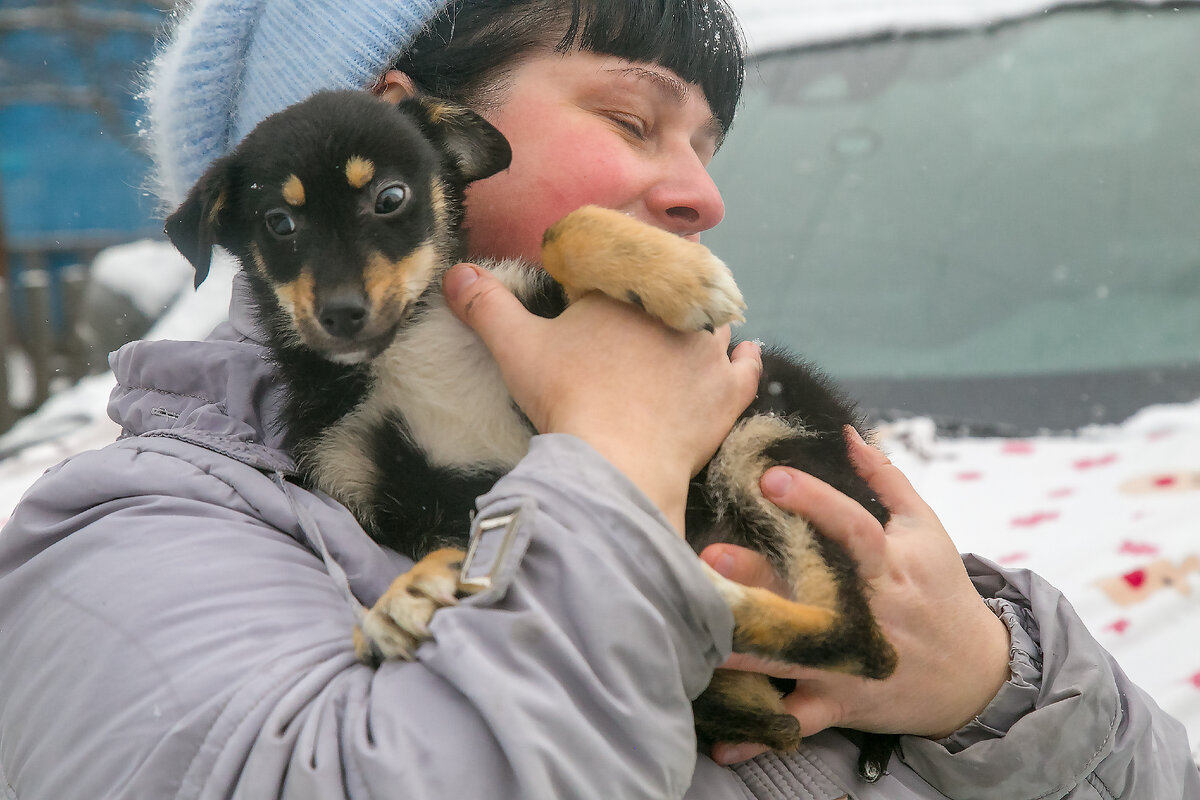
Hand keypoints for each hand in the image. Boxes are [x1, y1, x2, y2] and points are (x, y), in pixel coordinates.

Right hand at [443, 263, 762, 532]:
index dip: (629, 256)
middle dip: (669, 285)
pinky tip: (746, 353)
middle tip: (653, 298)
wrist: (617, 461)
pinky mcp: (728, 393)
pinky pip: (748, 368)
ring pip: (716, 319)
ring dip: (705, 318)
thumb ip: (486, 306)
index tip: (619, 267)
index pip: (637, 253)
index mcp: (630, 289)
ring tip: (692, 324)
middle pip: (681, 282)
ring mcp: (709, 351)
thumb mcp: (516, 347)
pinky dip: (747, 359)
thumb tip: (455, 274)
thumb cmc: (568, 399)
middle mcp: (678, 309)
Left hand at [700, 427, 1010, 764]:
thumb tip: (847, 430)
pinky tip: (720, 740)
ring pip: (792, 658)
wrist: (978, 675)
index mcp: (889, 566)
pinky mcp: (842, 702)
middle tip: (709, 560)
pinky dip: (759, 734)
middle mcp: (868, 614)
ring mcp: (853, 662)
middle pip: (809, 594)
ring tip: (694, 637)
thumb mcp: (926, 529)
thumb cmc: (942, 590)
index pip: (851, 528)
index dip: (814, 502)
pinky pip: (795, 722)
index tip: (771, 478)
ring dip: (743, 651)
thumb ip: (884, 478)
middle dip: (758, 578)